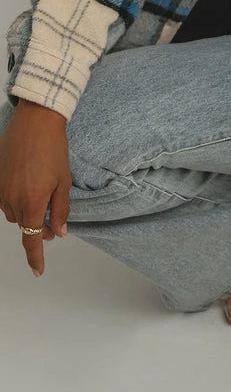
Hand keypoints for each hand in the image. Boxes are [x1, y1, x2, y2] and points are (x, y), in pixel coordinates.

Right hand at [0, 99, 70, 275]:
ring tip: (41, 191)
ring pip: (12, 212)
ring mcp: (0, 189)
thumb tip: (59, 233)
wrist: (35, 121)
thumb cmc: (53, 148)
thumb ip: (60, 210)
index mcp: (31, 202)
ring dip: (25, 210)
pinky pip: (3, 198)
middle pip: (23, 225)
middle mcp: (11, 199)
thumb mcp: (63, 181)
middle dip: (37, 225)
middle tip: (53, 216)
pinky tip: (27, 182)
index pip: (32, 239)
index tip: (38, 270)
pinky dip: (15, 198)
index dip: (35, 257)